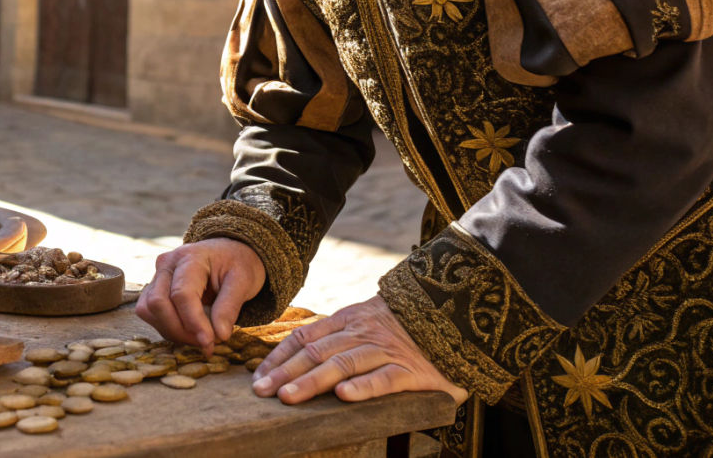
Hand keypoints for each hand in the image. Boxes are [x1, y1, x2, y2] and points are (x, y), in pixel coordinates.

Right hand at [136, 239, 264, 352]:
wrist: (228, 254)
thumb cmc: (236, 264)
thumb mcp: (244, 281)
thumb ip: (230, 307)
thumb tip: (219, 336)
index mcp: (190, 256)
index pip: (182, 294)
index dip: (194, 322)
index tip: (211, 342)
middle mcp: (167, 263)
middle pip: (158, 303)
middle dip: (181, 330)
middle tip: (208, 344)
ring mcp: (157, 276)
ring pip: (149, 311)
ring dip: (174, 332)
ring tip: (201, 337)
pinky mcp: (153, 289)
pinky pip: (151, 314)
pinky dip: (169, 328)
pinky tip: (190, 331)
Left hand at [251, 295, 467, 405]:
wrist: (456, 315)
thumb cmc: (405, 327)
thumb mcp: (367, 322)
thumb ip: (338, 337)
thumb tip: (296, 358)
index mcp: (349, 321)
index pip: (305, 337)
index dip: (279, 357)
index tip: (257, 376)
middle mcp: (363, 333)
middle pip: (317, 352)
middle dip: (285, 373)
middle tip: (261, 392)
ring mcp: (387, 351)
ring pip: (344, 364)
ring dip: (313, 381)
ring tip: (289, 396)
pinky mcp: (412, 370)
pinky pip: (385, 378)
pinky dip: (364, 386)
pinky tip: (345, 396)